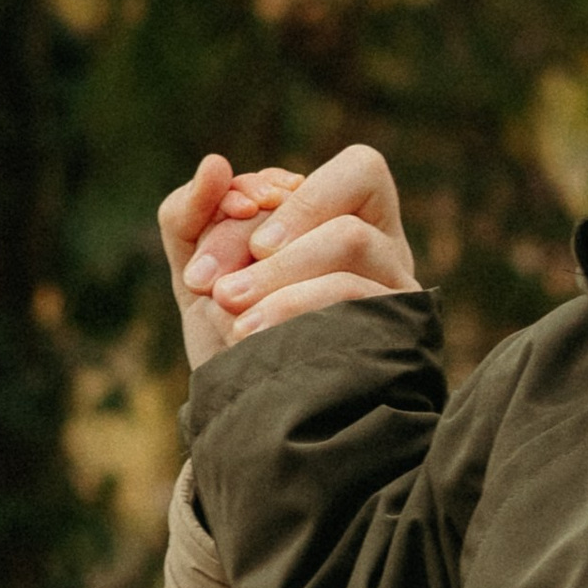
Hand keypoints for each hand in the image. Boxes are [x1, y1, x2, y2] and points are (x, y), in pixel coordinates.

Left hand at [157, 144, 418, 369]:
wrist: (246, 422)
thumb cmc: (230, 339)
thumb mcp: (200, 274)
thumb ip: (189, 216)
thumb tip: (214, 165)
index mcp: (350, 219)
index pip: (357, 170)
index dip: (296, 199)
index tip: (247, 244)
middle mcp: (389, 254)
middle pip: (352, 208)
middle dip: (273, 245)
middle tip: (218, 289)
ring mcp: (397, 298)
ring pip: (352, 244)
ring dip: (279, 277)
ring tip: (234, 319)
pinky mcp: (396, 341)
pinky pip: (353, 303)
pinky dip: (293, 311)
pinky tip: (252, 341)